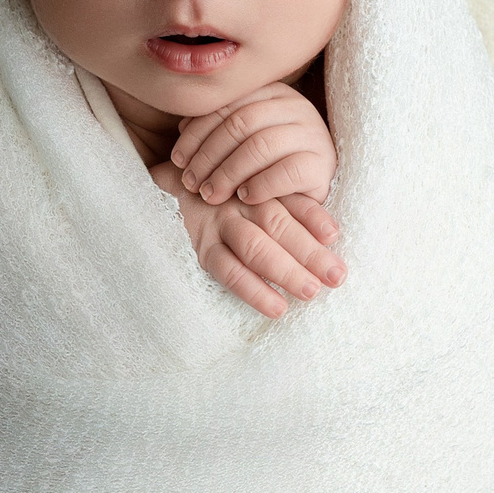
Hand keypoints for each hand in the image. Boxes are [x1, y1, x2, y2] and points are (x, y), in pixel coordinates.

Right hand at [152, 161, 345, 318]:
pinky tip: (276, 308)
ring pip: (256, 246)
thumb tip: (324, 232)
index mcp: (256, 187)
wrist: (156, 184)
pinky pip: (227, 270)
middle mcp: (239, 202)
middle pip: (279, 224)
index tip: (334, 235)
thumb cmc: (210, 190)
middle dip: (310, 252)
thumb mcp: (241, 184)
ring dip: (286, 271)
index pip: (290, 200)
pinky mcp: (198, 246)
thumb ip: (277, 200)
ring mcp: (217, 224)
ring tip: (311, 292)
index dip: (314, 217)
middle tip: (337, 276)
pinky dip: (253, 290)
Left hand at [169, 82, 337, 207]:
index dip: (196, 132)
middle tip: (191, 182)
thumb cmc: (268, 167)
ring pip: (261, 145)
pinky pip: (287, 171)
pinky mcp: (322, 165)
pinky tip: (244, 197)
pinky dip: (260, 185)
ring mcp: (312, 134)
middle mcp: (295, 107)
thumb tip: (182, 129)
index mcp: (272, 93)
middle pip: (241, 123)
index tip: (178, 160)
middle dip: (208, 155)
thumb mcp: (242, 143)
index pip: (226, 105)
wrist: (312, 192)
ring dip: (228, 173)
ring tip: (211, 194)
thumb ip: (217, 130)